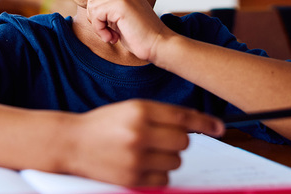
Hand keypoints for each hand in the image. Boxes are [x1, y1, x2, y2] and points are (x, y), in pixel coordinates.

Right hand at [63, 99, 223, 186]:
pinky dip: (158, 176)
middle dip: (177, 142)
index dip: (205, 122)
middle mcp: (139, 132)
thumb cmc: (103, 125)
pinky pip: (164, 180)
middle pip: (183, 141)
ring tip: (147, 153)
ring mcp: (136, 157)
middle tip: (162, 141)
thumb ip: (160, 114)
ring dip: (168, 159)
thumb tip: (196, 126)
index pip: (183, 116)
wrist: (71, 143)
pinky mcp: (132, 178)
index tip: (219, 127)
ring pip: (175, 161)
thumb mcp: (129, 109)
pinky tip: (142, 167)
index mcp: (139, 110)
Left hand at [72, 0, 172, 61]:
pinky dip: (100, 29)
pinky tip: (112, 37)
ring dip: (98, 25)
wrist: (158, 44)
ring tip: (111, 35)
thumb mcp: (121, 19)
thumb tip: (91, 5)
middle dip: (94, 17)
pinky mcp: (120, 3)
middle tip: (106, 32)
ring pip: (93, 5)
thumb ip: (109, 9)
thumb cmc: (140, 36)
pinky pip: (96, 14)